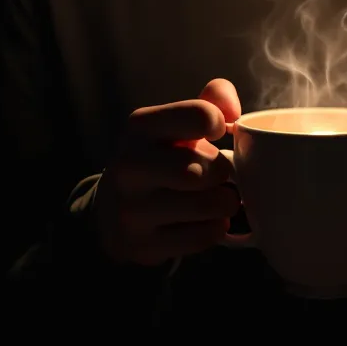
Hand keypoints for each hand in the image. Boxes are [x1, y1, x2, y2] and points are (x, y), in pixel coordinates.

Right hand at [94, 78, 240, 265]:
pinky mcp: (142, 244)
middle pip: (200, 169)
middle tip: (221, 172)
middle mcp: (130, 166)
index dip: (219, 123)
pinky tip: (207, 219)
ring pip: (204, 205)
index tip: (219, 131)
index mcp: (141, 126)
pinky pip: (201, 237)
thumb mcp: (176, 122)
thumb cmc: (162, 155)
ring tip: (220, 196)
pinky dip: (216, 227)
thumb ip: (211, 101)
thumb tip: (233, 111)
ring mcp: (132, 209)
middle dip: (222, 171)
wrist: (113, 209)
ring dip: (225, 202)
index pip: (198, 115)